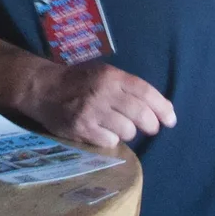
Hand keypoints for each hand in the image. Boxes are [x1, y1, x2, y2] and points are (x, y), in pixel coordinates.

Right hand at [17, 58, 175, 148]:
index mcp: (112, 76)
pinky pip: (110, 141)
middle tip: (151, 128)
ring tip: (118, 127)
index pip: (146, 92)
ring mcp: (92, 112)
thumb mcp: (104, 74)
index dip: (163, 108)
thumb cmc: (79, 82)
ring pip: (127, 131)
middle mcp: (104, 93)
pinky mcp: (82, 128)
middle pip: (141, 114)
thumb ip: (129, 88)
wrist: (42, 88)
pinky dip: (110, 140)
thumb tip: (161, 109)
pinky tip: (102, 132)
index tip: (171, 120)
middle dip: (151, 125)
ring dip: (128, 132)